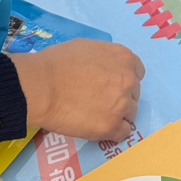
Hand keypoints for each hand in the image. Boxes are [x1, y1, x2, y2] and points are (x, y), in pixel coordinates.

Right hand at [8, 39, 144, 142]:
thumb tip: (103, 70)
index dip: (124, 79)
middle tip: (101, 101)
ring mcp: (121, 104)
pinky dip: (114, 133)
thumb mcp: (88, 48)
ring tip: (98, 116)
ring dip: (118, 115)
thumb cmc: (58, 63)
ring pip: (130, 114)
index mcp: (124, 58)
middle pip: (133, 94)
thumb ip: (105, 59)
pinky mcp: (111, 126)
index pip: (137, 72)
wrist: (43, 86)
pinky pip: (123, 133)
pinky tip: (101, 129)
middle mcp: (129, 80)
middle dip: (121, 97)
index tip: (112, 85)